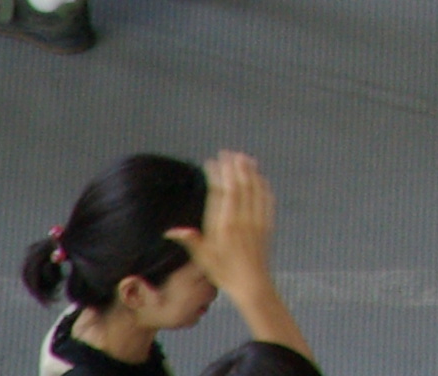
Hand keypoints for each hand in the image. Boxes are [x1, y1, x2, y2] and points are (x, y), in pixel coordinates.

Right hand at [169, 151, 276, 293]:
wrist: (251, 284)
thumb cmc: (224, 272)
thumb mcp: (202, 258)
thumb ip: (190, 240)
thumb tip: (171, 231)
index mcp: (223, 226)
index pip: (219, 193)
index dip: (216, 175)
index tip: (211, 162)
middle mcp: (240, 220)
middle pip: (238, 186)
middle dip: (233, 166)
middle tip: (228, 152)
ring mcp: (256, 221)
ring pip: (253, 189)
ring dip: (249, 171)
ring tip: (244, 158)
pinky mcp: (267, 224)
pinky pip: (266, 199)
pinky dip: (263, 185)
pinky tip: (260, 177)